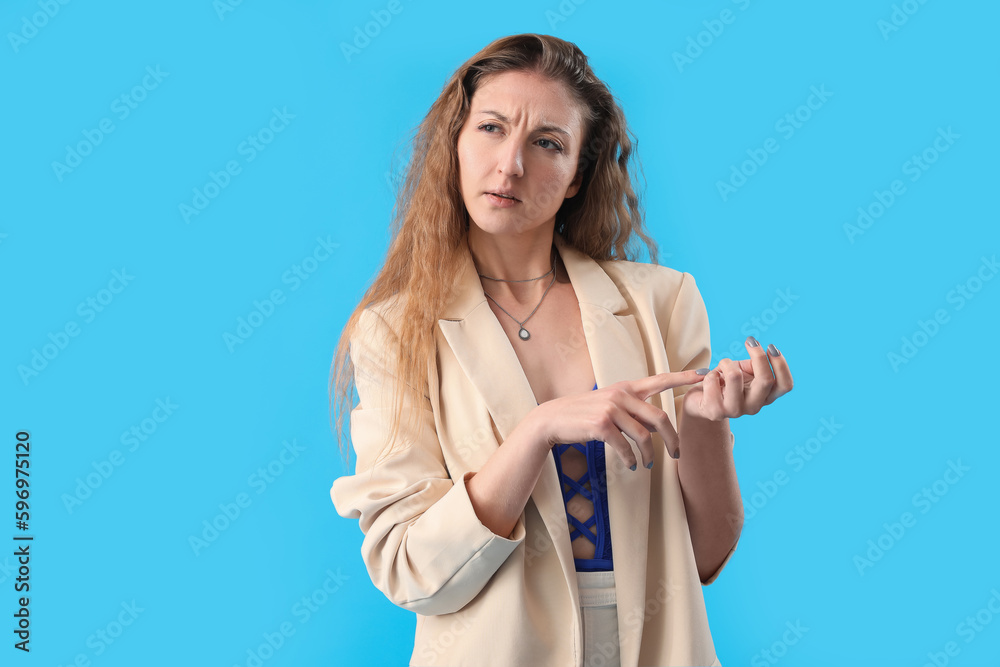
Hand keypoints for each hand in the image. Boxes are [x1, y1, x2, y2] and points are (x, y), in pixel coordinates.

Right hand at [527, 369, 707, 469]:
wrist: (553, 419)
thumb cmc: (585, 414)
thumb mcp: (610, 405)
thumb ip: (634, 410)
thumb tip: (657, 425)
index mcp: (626, 387)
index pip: (660, 379)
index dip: (682, 377)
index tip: (703, 375)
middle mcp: (621, 395)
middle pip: (660, 417)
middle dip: (672, 438)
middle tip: (676, 454)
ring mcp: (611, 409)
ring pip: (644, 436)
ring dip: (650, 455)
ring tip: (647, 465)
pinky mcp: (601, 425)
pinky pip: (625, 447)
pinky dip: (631, 460)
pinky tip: (631, 465)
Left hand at [681, 337, 792, 422]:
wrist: (700, 400)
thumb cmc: (725, 381)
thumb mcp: (744, 370)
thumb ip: (754, 364)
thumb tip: (757, 351)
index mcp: (766, 396)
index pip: (785, 385)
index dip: (781, 364)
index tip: (770, 346)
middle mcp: (754, 407)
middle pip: (766, 380)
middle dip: (758, 355)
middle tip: (750, 341)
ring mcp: (735, 411)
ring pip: (735, 376)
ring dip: (727, 363)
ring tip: (722, 365)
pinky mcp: (715, 411)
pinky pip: (713, 380)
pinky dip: (709, 373)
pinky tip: (708, 379)